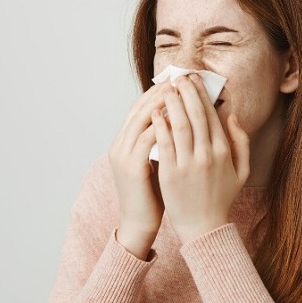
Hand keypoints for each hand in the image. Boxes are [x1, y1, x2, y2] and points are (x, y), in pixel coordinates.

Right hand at [108, 83, 166, 258]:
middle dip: (160, 92)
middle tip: (179, 78)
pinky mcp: (131, 167)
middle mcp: (120, 144)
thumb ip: (163, 141)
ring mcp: (123, 155)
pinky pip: (147, 139)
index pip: (140, 109)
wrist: (139, 224)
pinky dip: (162, 125)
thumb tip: (181, 120)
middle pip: (140, 109)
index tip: (178, 81)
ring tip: (179, 91)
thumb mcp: (156, 161)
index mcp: (125, 142)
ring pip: (142, 120)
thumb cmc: (153, 194)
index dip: (157, 93)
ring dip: (161, 103)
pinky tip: (178, 117)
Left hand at [151, 74, 249, 243]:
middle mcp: (207, 154)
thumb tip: (232, 116)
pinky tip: (155, 112)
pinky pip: (164, 144)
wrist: (204, 227)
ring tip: (167, 89)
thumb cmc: (221, 198)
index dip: (201, 95)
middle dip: (187, 92)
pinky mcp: (171, 173)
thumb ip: (241, 143)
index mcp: (223, 152)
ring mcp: (188, 164)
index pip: (211, 116)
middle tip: (179, 76)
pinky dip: (160, 126)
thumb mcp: (241, 171)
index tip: (194, 80)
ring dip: (173, 104)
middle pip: (196, 115)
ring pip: (180, 125)